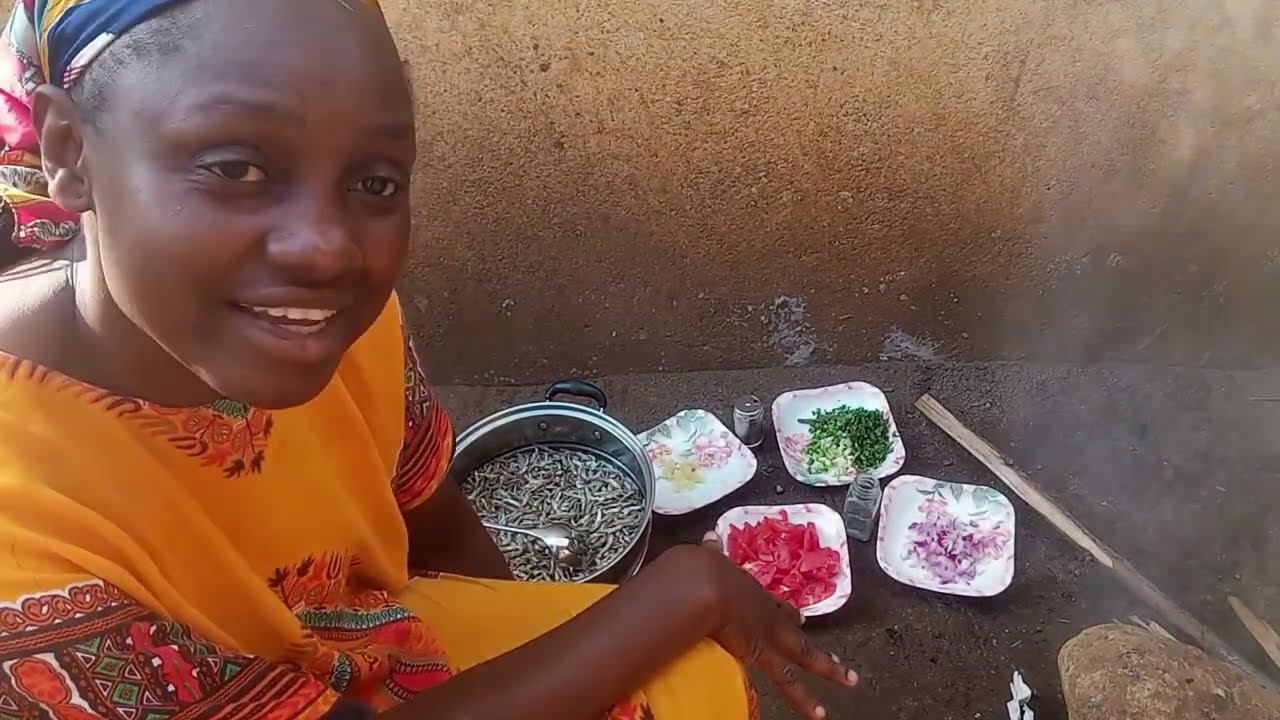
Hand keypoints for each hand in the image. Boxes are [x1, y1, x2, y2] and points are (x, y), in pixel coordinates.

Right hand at [660, 536, 858, 718]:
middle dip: (815, 643)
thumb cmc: (701, 570)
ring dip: (829, 667)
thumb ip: (711, 551)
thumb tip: (710, 537)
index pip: (775, 604)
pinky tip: (818, 713)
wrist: (704, 583)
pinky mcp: (763, 652)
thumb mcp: (708, 557)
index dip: (786, 612)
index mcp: (752, 589)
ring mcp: (770, 632)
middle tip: (836, 657)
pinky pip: (788, 679)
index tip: (798, 616)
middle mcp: (767, 611)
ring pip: (805, 653)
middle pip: (797, 628)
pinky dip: (804, 698)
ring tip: (849, 679)